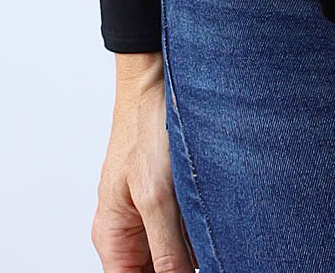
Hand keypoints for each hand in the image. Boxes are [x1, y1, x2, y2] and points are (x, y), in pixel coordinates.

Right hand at [92, 54, 197, 270]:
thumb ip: (166, 249)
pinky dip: (204, 230)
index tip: (190, 270)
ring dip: (197, 249)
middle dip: (184, 265)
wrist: (158, 79)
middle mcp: (130, 232)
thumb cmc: (146, 128)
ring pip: (177, 254)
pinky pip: (189, 230)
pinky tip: (221, 220)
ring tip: (213, 231)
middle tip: (211, 251)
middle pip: (157, 272)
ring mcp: (152, 216)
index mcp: (113, 237)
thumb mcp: (157, 196)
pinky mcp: (174, 199)